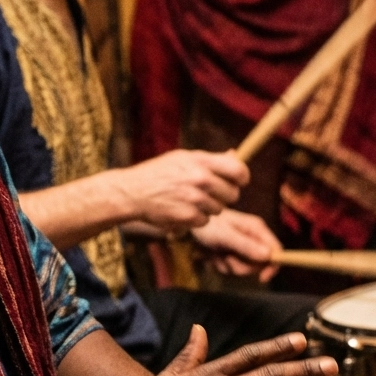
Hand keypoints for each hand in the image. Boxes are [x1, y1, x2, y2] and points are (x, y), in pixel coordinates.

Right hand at [117, 150, 248, 233]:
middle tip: (208, 192)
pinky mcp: (190, 217)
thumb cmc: (160, 173)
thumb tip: (236, 155)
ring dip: (209, 207)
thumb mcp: (183, 158)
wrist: (133, 192)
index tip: (238, 181)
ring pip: (220, 209)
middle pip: (233, 194)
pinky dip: (197, 218)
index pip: (239, 171)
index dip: (242, 177)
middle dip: (224, 195)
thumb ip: (212, 159)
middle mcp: (200, 179)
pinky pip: (206, 221)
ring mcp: (196, 199)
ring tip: (190, 199)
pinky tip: (183, 209)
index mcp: (201, 161)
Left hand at [192, 209, 280, 282]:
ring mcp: (243, 247)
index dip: (272, 266)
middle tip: (227, 258)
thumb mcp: (226, 236)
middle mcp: (253, 238)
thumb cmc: (207, 225)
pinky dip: (220, 265)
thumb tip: (268, 256)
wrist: (189, 223)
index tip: (262, 278)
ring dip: (228, 266)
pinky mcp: (233, 253)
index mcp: (257, 229)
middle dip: (242, 266)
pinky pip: (232, 268)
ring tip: (216, 253)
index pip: (276, 250)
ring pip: (245, 268)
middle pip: (260, 264)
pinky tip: (211, 254)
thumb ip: (246, 246)